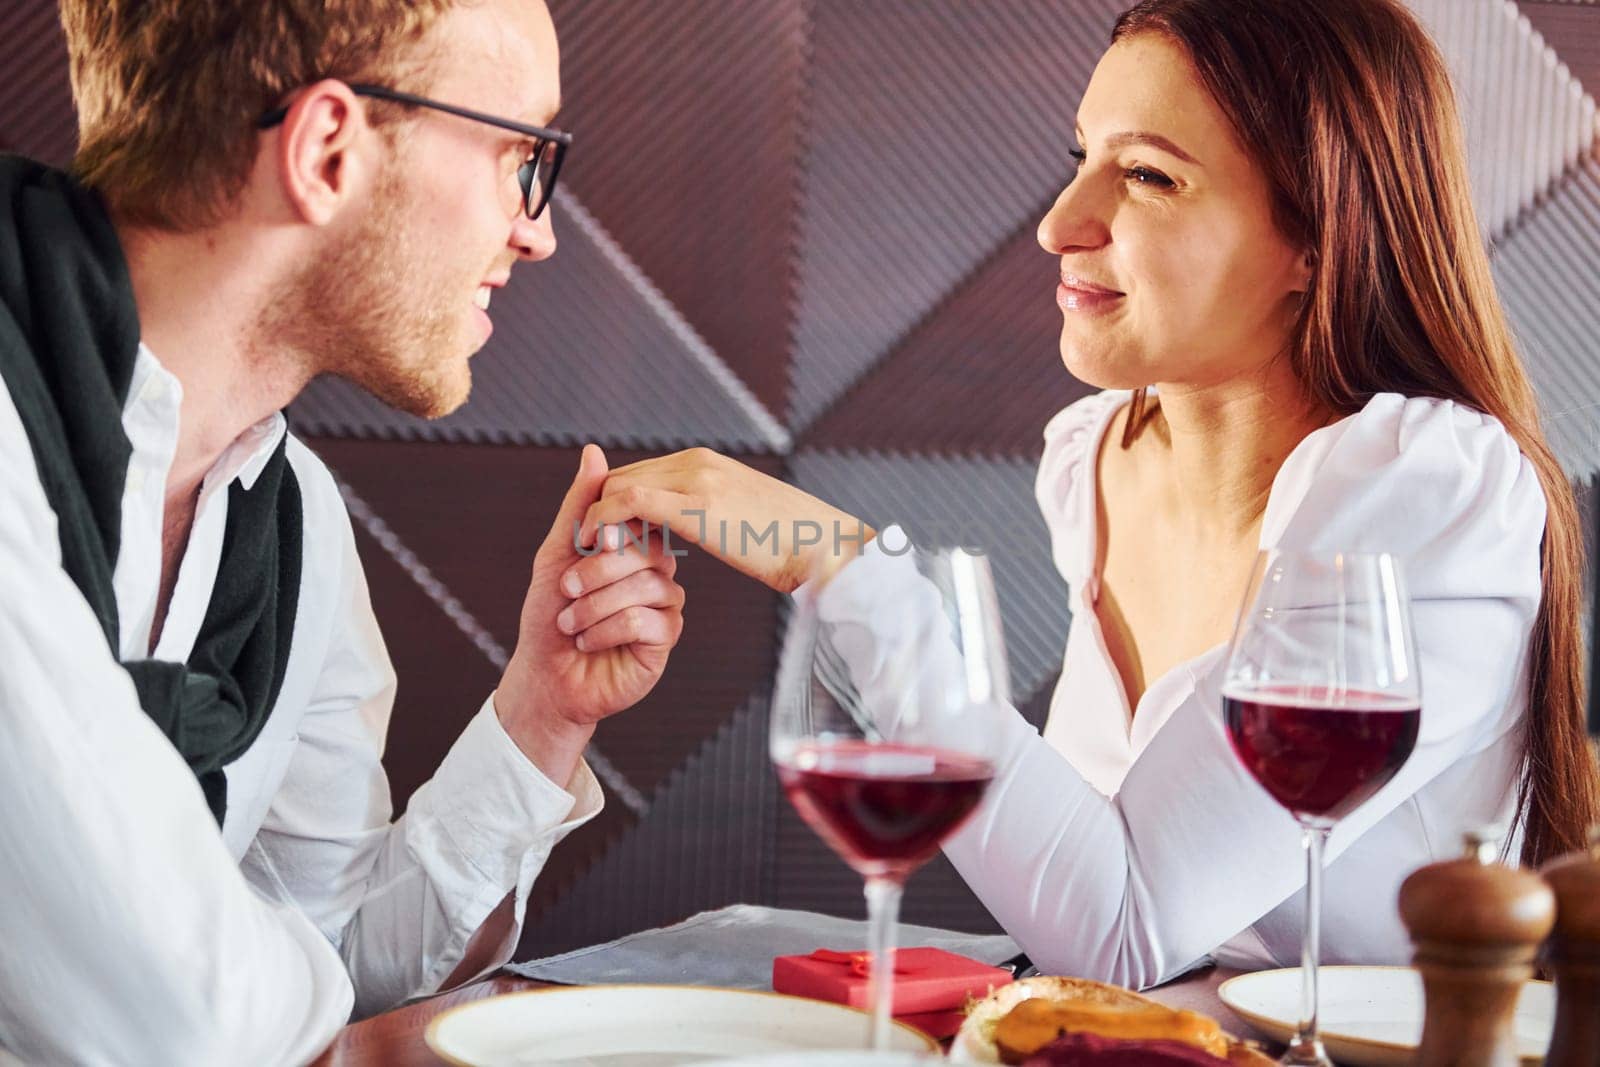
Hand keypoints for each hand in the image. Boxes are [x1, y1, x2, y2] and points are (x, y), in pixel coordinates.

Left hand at [496, 445, 685, 787]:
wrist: (547, 675)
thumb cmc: (550, 615)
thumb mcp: (558, 553)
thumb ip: (581, 506)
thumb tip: (593, 452)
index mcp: (634, 547)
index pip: (640, 520)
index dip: (610, 532)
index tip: (580, 548)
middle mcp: (656, 571)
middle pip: (645, 552)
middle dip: (595, 573)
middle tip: (566, 592)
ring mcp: (664, 604)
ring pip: (646, 586)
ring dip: (595, 606)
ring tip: (570, 623)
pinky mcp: (665, 638)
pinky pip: (647, 621)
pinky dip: (606, 630)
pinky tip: (588, 641)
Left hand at [579, 448, 874, 593]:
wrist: (826, 547)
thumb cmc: (793, 544)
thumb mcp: (746, 521)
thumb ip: (713, 514)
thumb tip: (705, 527)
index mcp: (705, 465)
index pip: (637, 476)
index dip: (610, 507)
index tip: (596, 542)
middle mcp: (696, 463)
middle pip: (620, 478)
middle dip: (595, 513)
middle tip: (581, 550)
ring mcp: (696, 479)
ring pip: (618, 486)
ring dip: (595, 520)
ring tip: (586, 556)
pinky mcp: (697, 504)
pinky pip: (629, 503)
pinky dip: (605, 524)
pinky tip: (601, 553)